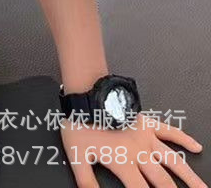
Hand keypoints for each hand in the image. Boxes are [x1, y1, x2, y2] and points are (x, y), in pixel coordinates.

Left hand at [60, 111, 205, 186]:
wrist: (84, 94)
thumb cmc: (79, 124)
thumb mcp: (76, 156)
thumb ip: (86, 182)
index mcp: (123, 163)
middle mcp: (139, 152)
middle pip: (163, 181)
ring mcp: (146, 137)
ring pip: (174, 160)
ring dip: (190, 176)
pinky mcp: (147, 121)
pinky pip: (169, 131)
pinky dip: (184, 138)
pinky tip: (196, 146)